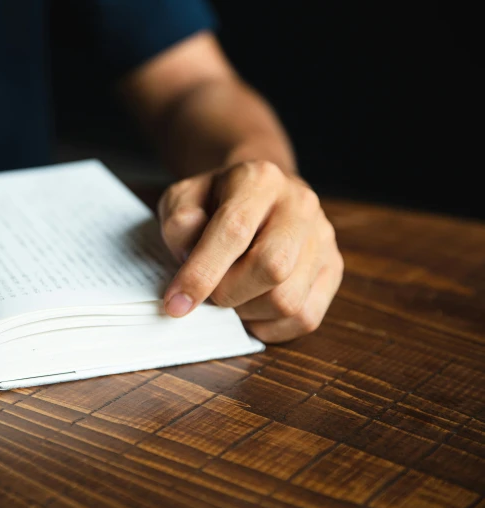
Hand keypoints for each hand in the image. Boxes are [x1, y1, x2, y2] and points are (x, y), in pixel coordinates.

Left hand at [159, 160, 343, 342]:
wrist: (257, 195)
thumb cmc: (214, 202)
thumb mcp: (184, 199)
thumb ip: (180, 223)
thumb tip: (190, 256)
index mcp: (259, 179)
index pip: (234, 229)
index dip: (202, 273)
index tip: (176, 303)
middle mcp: (300, 205)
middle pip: (272, 267)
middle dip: (229, 293)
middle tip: (209, 294)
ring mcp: (323, 238)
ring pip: (289, 300)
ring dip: (248, 311)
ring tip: (231, 294)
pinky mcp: (333, 268)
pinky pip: (305, 317)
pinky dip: (270, 325)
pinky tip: (251, 307)